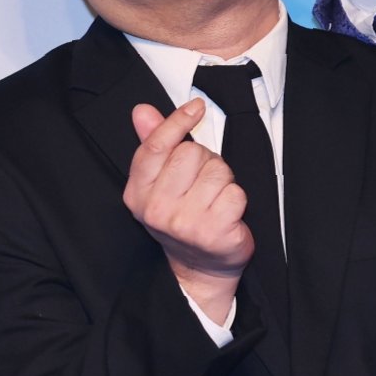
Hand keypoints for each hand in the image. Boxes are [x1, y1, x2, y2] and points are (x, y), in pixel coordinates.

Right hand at [123, 100, 252, 323]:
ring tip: (214, 200)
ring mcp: (184, 223)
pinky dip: (237, 200)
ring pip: (217, 171)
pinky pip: (235, 193)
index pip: (156, 146)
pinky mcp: (213, 233)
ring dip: (223, 181)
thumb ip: (154, 144)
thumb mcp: (160, 184)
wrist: (200, 268)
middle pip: (191, 153)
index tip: (196, 107)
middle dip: (205, 161)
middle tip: (202, 185)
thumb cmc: (182, 219)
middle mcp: (156, 209)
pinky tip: (227, 215)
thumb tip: (142, 110)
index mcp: (137, 193)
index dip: (177, 121)